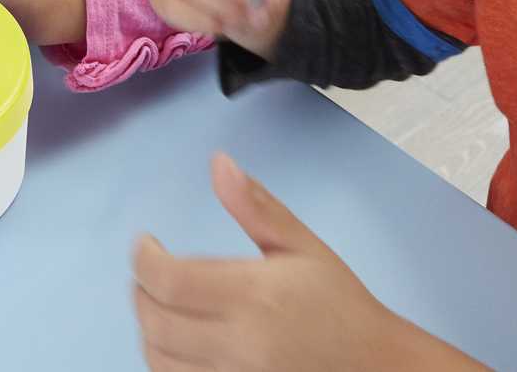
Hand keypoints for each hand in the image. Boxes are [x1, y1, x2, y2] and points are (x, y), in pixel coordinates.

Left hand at [133, 154, 482, 370]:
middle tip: (149, 271)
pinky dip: (165, 361)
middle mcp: (238, 344)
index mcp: (253, 297)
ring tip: (161, 303)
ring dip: (148, 328)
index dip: (143, 259)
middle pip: (155, 321)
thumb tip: (219, 164)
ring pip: (158, 359)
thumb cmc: (340, 307)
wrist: (376, 366)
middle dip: (141, 291)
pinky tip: (177, 340)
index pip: (169, 281)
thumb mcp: (302, 247)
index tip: (146, 244)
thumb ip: (256, 207)